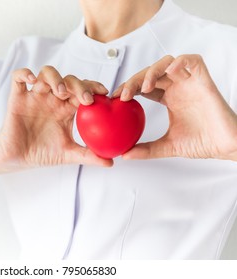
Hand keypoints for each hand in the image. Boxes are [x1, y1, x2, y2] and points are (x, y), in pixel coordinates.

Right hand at [0, 66, 112, 169]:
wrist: (17, 159)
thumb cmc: (42, 154)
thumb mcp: (68, 154)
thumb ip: (89, 156)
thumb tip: (111, 162)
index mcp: (66, 108)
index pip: (83, 90)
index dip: (93, 87)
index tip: (104, 93)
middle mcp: (52, 99)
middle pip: (68, 80)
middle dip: (79, 85)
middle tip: (85, 98)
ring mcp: (35, 96)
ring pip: (46, 73)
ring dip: (56, 78)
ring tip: (61, 92)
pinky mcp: (17, 97)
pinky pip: (18, 78)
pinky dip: (24, 74)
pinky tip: (32, 81)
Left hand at [112, 55, 236, 160]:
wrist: (225, 146)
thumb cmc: (202, 143)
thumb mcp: (167, 146)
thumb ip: (146, 149)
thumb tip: (125, 155)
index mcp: (169, 98)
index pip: (143, 86)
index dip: (128, 88)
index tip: (115, 98)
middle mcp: (177, 87)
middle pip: (150, 73)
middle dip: (134, 80)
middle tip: (122, 95)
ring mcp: (190, 82)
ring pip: (167, 63)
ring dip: (152, 71)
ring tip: (144, 87)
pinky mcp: (204, 79)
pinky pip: (192, 60)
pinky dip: (179, 62)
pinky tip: (168, 74)